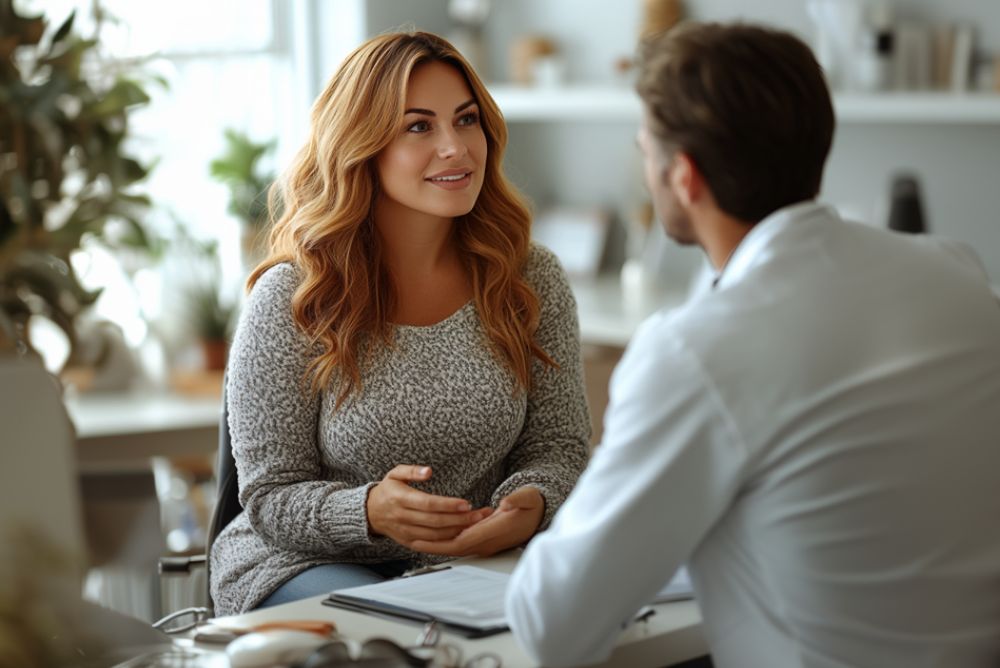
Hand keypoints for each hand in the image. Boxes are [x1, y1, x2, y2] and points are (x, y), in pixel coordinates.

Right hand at [367, 465, 491, 548]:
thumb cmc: (387, 490)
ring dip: (457, 531)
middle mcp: (403, 517)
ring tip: (475, 524)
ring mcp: (405, 532)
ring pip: (435, 535)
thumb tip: (428, 471)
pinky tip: (461, 535)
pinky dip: (447, 541)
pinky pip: (431, 544)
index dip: (448, 505)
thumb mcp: (395, 474)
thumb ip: (411, 471)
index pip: (428, 504)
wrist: (370, 513)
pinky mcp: (408, 542)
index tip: (467, 503)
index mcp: (400, 499)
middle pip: (435, 521)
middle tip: (479, 515)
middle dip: (459, 519)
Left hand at [409, 486, 544, 557]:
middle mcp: (488, 541)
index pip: (463, 540)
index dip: (441, 541)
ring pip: (457, 547)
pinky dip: (447, 541)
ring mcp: (486, 543)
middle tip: (411, 541)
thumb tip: (507, 502)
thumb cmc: (533, 507)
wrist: (540, 517)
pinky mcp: (485, 540)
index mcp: (494, 531)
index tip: (424, 539)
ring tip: (417, 540)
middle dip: (432, 547)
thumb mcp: (528, 499)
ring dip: (438, 544)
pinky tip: (436, 537)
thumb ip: (518, 499)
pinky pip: (462, 543)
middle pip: (455, 548)